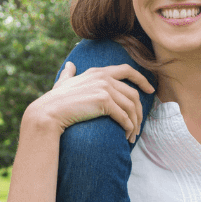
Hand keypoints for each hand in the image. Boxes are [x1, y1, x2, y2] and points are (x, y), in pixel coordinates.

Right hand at [26, 62, 153, 142]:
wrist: (50, 111)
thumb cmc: (55, 100)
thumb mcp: (64, 82)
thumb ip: (69, 73)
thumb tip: (70, 66)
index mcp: (97, 71)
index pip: (127, 70)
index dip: (141, 79)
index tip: (150, 90)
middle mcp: (103, 77)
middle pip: (133, 94)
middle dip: (140, 111)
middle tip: (139, 125)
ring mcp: (105, 88)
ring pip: (131, 107)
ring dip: (135, 123)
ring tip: (132, 135)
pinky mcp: (104, 101)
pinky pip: (124, 117)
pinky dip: (128, 128)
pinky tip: (125, 135)